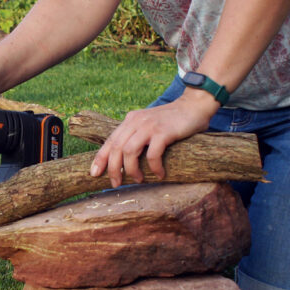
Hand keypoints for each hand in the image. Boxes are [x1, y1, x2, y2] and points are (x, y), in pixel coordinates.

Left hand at [90, 91, 218, 187]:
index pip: (110, 141)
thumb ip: (137, 136)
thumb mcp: (148, 125)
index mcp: (130, 121)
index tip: (94, 174)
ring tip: (138, 180)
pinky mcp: (163, 132)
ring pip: (129, 152)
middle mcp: (136, 122)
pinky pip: (152, 154)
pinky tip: (159, 174)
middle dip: (113, 169)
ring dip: (131, 169)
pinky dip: (154, 167)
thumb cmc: (172, 121)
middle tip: (116, 183)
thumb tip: (124, 159)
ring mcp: (149, 126)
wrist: (195, 106)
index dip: (100, 158)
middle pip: (116, 148)